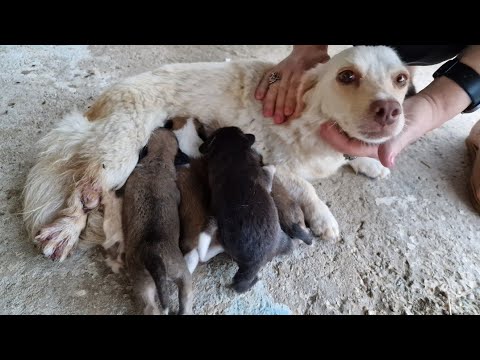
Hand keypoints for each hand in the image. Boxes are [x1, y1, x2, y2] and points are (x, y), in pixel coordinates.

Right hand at [255, 45, 329, 123]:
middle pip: (283, 90)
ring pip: (274, 86)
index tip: (289, 113)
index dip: (292, 101)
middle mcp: (290, 71)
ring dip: (270, 101)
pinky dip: (261, 87)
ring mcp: (282, 70)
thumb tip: (320, 98)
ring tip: (267, 114)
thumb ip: (321, 81)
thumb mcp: (323, 69)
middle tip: (278, 120)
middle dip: (279, 106)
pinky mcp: (275, 69)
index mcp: (303, 72)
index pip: (295, 88)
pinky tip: (258, 98)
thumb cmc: (317, 62)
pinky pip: (267, 78)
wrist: (309, 48)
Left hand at [318, 94, 435, 167]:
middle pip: (345, 142)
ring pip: (347, 134)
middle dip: (331, 134)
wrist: (425, 110)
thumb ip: (394, 145)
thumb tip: (387, 161)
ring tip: (322, 115)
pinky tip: (334, 111)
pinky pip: (353, 124)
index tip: (324, 128)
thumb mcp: (405, 132)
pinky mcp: (369, 125)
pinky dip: (343, 119)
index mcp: (375, 149)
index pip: (349, 147)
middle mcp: (369, 144)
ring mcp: (369, 135)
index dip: (336, 139)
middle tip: (317, 120)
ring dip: (335, 127)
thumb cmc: (417, 122)